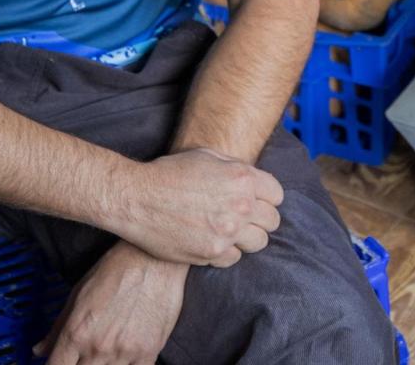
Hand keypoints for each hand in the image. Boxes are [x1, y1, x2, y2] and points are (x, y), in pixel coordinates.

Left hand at [36, 241, 185, 364]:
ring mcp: (125, 352)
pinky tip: (125, 354)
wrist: (155, 258)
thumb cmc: (118, 268)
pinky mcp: (149, 352)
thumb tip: (40, 348)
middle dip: (79, 364)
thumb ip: (58, 327)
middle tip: (85, 352)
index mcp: (77, 333)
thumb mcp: (78, 293)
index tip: (59, 362)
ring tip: (107, 349)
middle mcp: (99, 347)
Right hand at [111, 147, 282, 265]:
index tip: (256, 201)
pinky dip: (226, 252)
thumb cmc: (169, 172)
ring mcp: (227, 232)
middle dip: (260, 219)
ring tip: (229, 231)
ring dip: (247, 238)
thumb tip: (253, 182)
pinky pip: (234, 258)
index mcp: (243, 178)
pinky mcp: (211, 252)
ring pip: (258, 243)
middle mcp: (240, 205)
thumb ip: (236, 169)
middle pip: (272, 221)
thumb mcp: (207, 156)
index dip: (266, 198)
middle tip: (243, 218)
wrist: (137, 198)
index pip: (277, 195)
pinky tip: (212, 241)